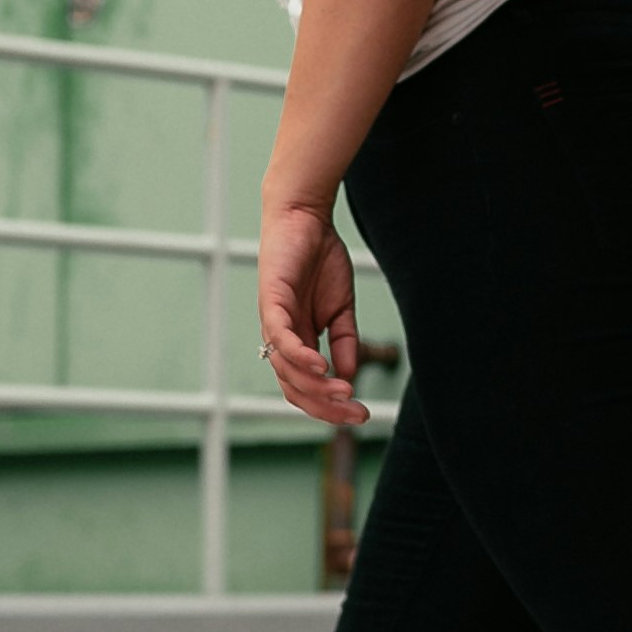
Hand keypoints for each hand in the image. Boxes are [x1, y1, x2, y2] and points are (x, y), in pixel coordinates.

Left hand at [258, 193, 364, 420]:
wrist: (306, 217)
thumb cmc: (319, 259)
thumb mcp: (341, 308)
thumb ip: (344, 341)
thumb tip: (348, 376)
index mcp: (296, 342)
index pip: (306, 387)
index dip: (330, 405)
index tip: (361, 413)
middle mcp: (280, 338)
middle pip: (294, 388)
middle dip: (325, 407)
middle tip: (356, 414)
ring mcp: (273, 321)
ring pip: (286, 369)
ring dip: (315, 386)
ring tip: (344, 392)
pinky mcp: (271, 301)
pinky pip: (281, 338)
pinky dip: (299, 356)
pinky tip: (321, 366)